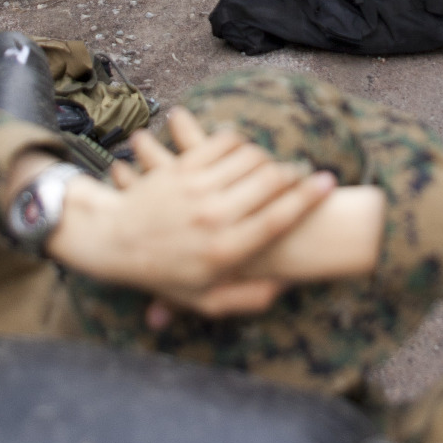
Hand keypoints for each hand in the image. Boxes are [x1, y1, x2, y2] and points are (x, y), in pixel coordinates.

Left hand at [39, 106, 336, 319]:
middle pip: (270, 181)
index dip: (310, 197)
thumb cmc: (164, 274)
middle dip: (294, 173)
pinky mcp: (182, 169)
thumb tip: (284, 285)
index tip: (329, 183)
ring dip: (267, 157)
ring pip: (249, 158)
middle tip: (302, 173)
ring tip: (273, 165)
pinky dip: (239, 142)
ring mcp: (196, 189)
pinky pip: (222, 143)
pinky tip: (243, 149)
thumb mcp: (205, 300)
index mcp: (226, 251)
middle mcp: (214, 217)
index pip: (280, 217)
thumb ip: (247, 297)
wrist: (113, 244)